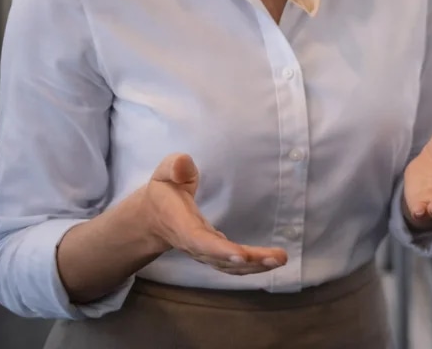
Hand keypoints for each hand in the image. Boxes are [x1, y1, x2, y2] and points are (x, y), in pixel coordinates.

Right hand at [143, 153, 286, 274]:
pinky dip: (251, 266)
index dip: (220, 250)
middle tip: (277, 258)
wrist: (151, 218)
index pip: (200, 241)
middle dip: (249, 260)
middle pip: (221, 259)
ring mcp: (204, 252)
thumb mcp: (163, 172)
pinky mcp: (213, 254)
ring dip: (255, 265)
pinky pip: (232, 265)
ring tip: (280, 259)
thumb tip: (183, 165)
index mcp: (181, 224)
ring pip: (229, 266)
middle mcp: (194, 244)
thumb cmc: (163, 191)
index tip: (242, 255)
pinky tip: (271, 261)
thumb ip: (174, 167)